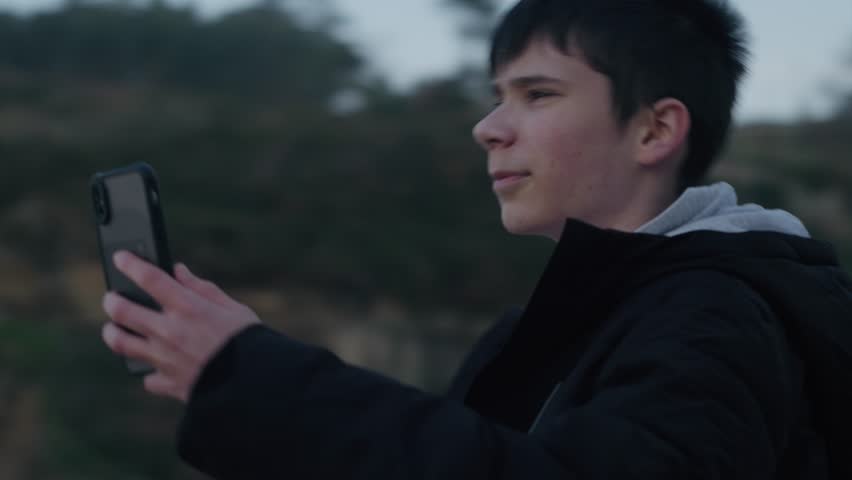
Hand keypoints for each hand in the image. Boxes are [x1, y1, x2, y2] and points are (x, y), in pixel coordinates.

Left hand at [101, 251, 260, 402]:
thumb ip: (202, 289)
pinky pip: (147, 377)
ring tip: (113, 329)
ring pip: (121, 343)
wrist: (257, 384)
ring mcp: (165, 359)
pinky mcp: (168, 383)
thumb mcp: (233, 308)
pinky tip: (154, 367)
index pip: (150, 277)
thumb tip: (178, 272)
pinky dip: (149, 371)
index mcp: (188, 307)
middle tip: (112, 298)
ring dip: (113, 333)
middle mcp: (170, 331)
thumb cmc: (250, 341)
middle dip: (112, 300)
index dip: (130, 264)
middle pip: (122, 311)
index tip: (120, 258)